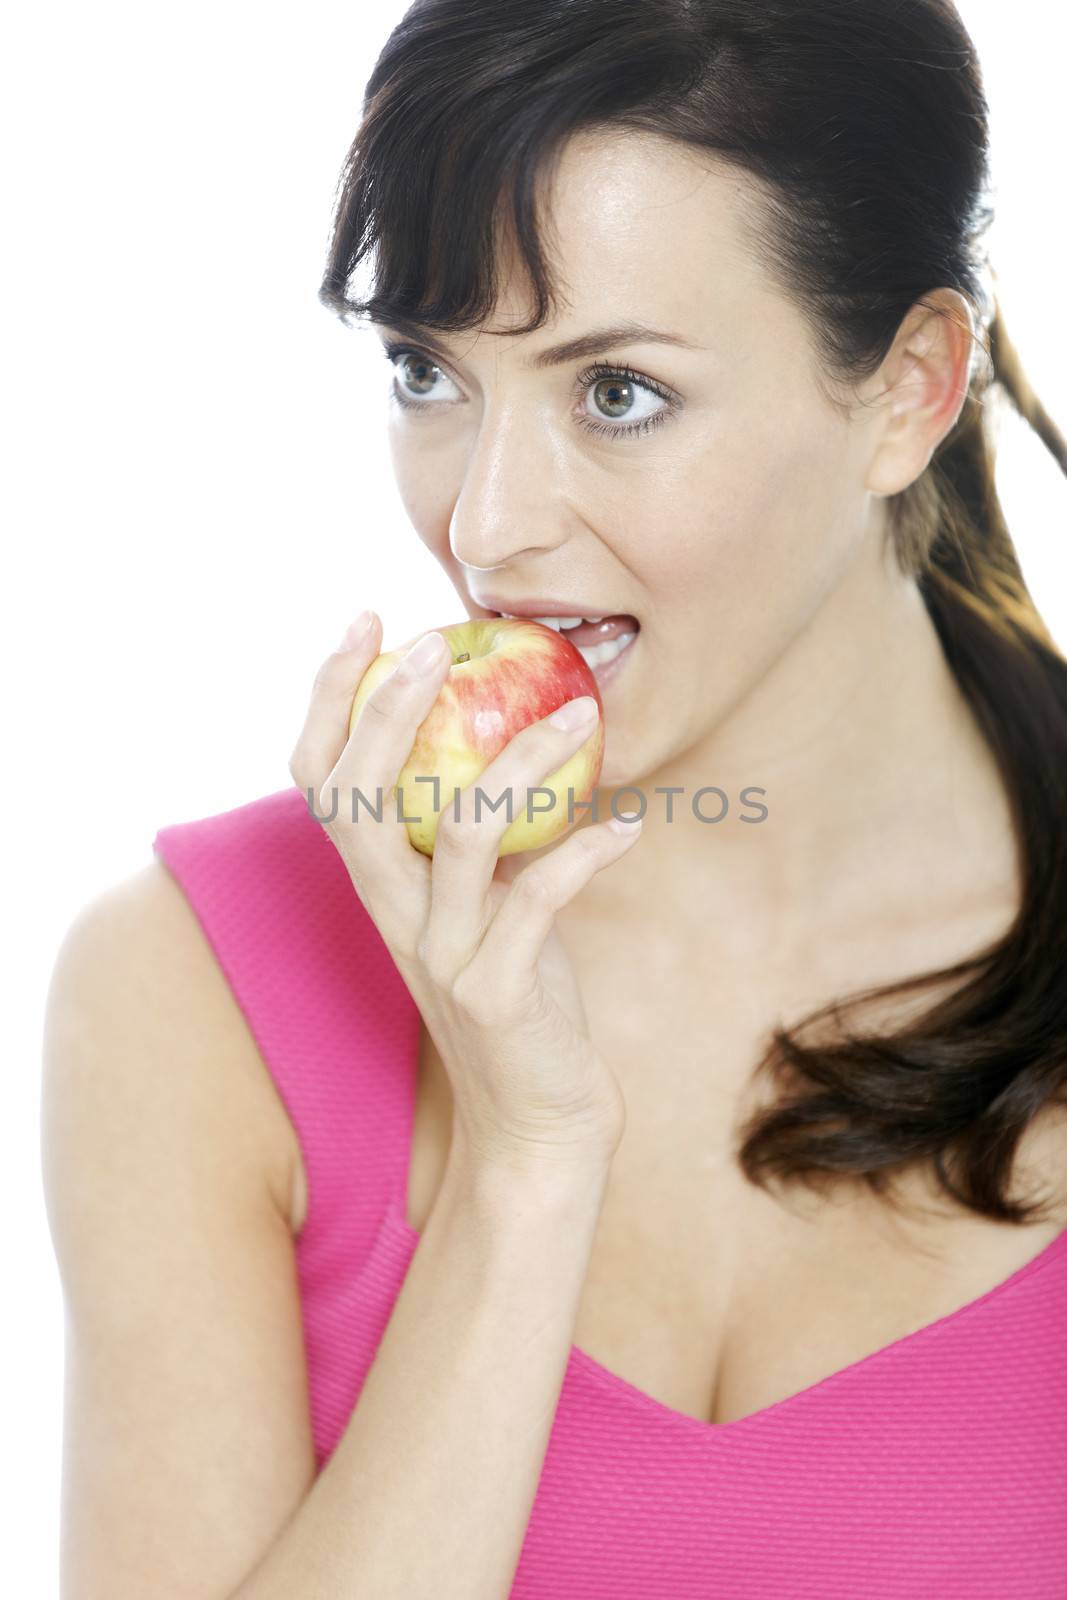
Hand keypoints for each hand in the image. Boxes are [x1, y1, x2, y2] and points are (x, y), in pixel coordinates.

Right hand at [288, 613, 643, 1176]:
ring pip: (461, 835)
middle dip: (389, 709)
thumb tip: (511, 730)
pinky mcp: (498, 993)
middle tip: (436, 642)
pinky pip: (540, 901)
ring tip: (583, 714)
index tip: (366, 621)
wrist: (534, 1122)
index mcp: (380, 885)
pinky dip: (587, 852)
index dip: (329, 698)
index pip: (321, 780)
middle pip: (358, 799)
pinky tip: (627, 825)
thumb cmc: (518, 992)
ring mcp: (442, 956)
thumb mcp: (480, 905)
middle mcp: (394, 915)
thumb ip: (474, 832)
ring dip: (523, 760)